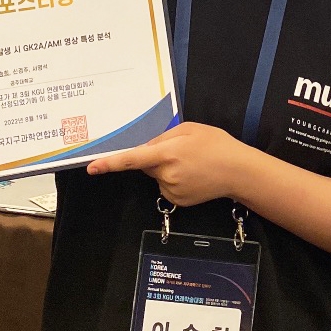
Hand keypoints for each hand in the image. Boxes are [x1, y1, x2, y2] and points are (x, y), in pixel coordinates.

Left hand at [87, 122, 251, 206]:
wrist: (238, 171)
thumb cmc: (216, 144)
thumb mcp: (189, 129)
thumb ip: (163, 137)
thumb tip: (146, 148)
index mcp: (167, 154)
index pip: (132, 159)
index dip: (110, 163)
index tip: (91, 167)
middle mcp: (166, 174)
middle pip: (146, 165)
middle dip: (156, 157)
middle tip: (181, 150)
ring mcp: (172, 190)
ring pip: (157, 176)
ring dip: (167, 169)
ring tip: (192, 163)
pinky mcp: (178, 201)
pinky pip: (167, 186)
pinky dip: (175, 180)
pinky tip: (193, 176)